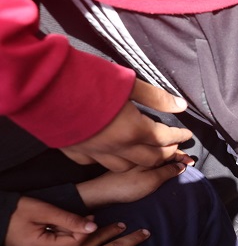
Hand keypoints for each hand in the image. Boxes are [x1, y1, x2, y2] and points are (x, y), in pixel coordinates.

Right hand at [4, 196, 97, 245]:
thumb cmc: (16, 209)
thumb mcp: (44, 210)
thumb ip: (69, 219)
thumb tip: (92, 227)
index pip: (72, 245)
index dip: (85, 232)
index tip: (91, 218)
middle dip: (77, 230)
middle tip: (84, 216)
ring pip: (60, 245)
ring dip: (67, 231)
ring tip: (67, 218)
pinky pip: (50, 244)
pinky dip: (57, 234)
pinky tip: (57, 223)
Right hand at [60, 79, 192, 171]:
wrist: (41, 88)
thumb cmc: (87, 79)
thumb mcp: (128, 83)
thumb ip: (155, 98)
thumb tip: (180, 106)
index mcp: (134, 130)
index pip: (164, 138)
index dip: (179, 136)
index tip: (187, 134)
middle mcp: (117, 147)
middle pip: (149, 159)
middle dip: (165, 153)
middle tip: (173, 146)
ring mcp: (94, 152)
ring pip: (124, 166)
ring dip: (139, 161)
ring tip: (146, 151)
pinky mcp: (74, 152)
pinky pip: (96, 163)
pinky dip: (108, 159)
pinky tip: (111, 151)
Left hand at [76, 161, 187, 209]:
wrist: (102, 192)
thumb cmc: (127, 186)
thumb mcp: (152, 180)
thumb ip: (168, 171)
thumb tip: (182, 165)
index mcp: (151, 155)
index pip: (172, 151)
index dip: (183, 156)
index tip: (192, 162)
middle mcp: (145, 154)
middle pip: (166, 152)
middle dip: (178, 155)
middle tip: (189, 163)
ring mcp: (138, 160)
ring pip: (159, 156)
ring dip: (170, 159)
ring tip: (180, 164)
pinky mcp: (133, 166)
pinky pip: (152, 161)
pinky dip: (161, 163)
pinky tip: (163, 168)